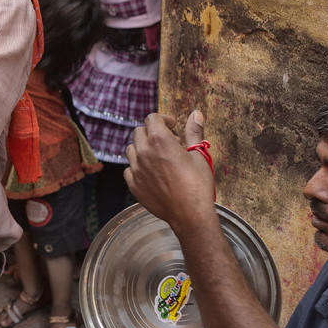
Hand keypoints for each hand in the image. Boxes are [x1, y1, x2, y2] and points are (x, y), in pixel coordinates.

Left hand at [124, 111, 215, 230]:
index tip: (172, 127)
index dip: (163, 120)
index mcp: (160, 140)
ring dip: (143, 149)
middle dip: (153, 133)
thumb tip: (196, 113)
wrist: (190, 213)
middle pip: (140, 132)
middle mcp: (144, 152)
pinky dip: (138, 167)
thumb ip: (194, 132)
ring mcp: (136, 169)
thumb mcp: (199, 155)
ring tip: (159, 158)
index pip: (152, 118)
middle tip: (168, 144)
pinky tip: (151, 173)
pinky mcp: (133, 184)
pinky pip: (129, 169)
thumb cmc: (198, 184)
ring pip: (131, 149)